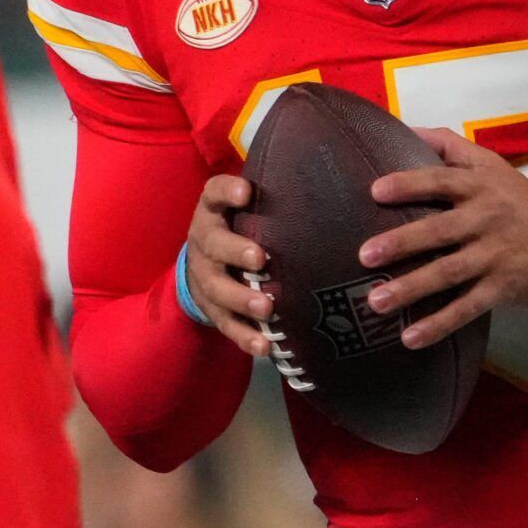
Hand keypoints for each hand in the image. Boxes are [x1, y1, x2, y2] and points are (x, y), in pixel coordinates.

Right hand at [183, 175, 276, 357]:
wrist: (202, 265)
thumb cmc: (239, 229)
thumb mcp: (245, 209)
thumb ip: (272, 199)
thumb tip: (324, 181)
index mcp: (213, 212)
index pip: (214, 193)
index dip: (227, 192)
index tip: (246, 192)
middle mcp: (204, 242)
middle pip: (213, 245)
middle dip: (236, 252)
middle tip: (260, 259)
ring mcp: (205, 278)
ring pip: (217, 289)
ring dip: (241, 299)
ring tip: (267, 308)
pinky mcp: (213, 309)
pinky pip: (226, 324)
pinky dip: (244, 336)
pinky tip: (264, 346)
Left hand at [357, 128, 527, 349]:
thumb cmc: (521, 200)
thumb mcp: (491, 165)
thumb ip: (448, 145)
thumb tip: (405, 127)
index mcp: (479, 186)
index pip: (439, 180)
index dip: (408, 184)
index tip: (375, 191)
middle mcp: (486, 219)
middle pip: (438, 230)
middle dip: (401, 243)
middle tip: (364, 255)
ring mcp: (495, 255)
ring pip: (448, 273)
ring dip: (412, 289)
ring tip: (376, 302)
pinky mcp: (503, 287)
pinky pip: (467, 308)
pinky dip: (439, 324)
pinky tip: (410, 338)